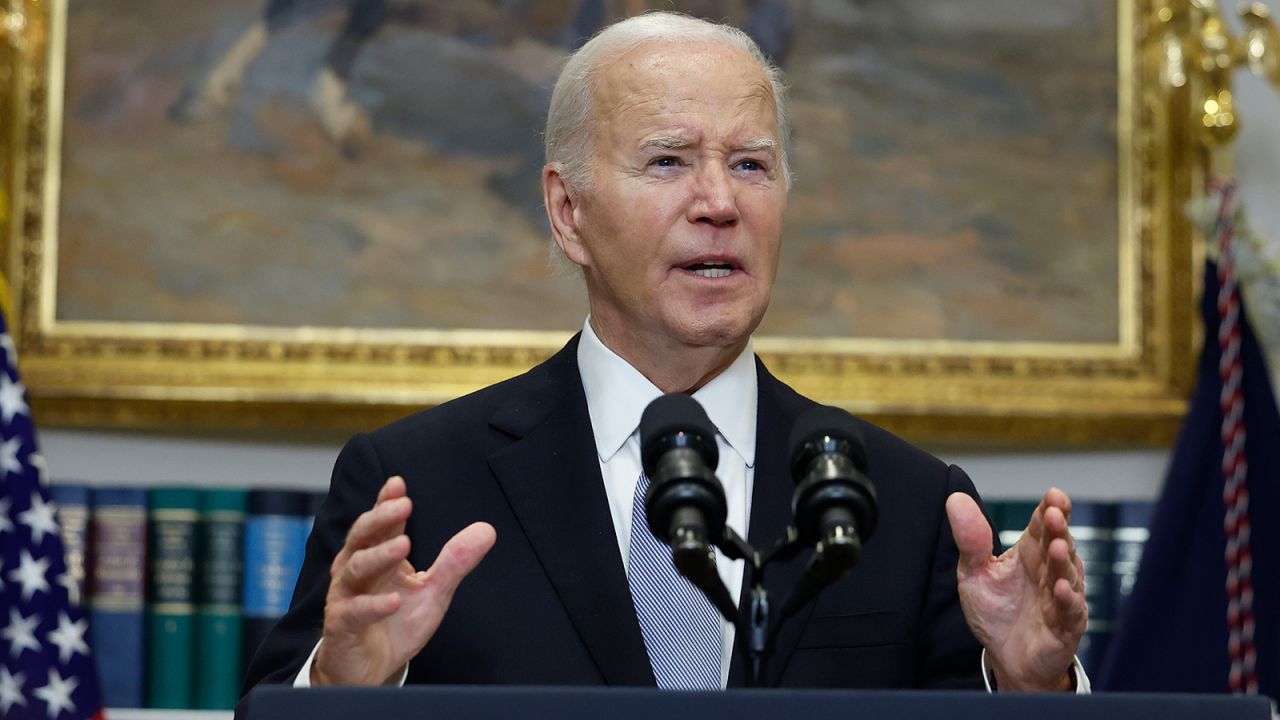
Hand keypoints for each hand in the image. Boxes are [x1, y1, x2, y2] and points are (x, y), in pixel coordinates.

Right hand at [312, 475, 495, 685]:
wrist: (369, 670)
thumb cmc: (396, 623)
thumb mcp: (433, 591)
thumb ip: (455, 561)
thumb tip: (488, 530)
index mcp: (377, 556)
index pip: (380, 523)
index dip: (386, 502)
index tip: (399, 483)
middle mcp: (356, 570)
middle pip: (362, 537)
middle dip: (381, 519)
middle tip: (404, 505)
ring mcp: (346, 597)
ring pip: (356, 568)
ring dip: (379, 555)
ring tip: (404, 544)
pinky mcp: (342, 626)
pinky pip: (354, 612)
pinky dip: (374, 605)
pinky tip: (394, 600)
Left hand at [945, 487, 1086, 691]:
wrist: (1005, 657)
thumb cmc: (995, 610)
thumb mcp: (974, 572)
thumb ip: (970, 540)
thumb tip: (955, 498)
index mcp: (1030, 553)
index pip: (1042, 525)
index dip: (1050, 509)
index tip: (1053, 495)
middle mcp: (1050, 570)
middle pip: (1059, 543)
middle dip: (1059, 529)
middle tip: (1055, 513)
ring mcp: (1061, 597)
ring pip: (1068, 574)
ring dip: (1063, 561)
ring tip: (1057, 547)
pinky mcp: (1066, 626)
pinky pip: (1070, 611)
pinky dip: (1067, 599)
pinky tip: (1061, 588)